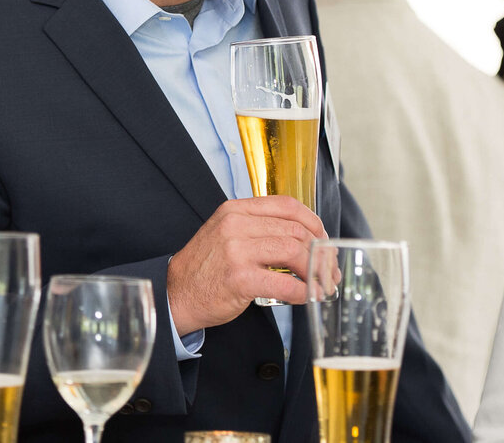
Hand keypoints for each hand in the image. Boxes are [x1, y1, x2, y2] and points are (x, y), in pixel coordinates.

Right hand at [166, 195, 324, 334]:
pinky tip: (308, 296)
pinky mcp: (239, 279)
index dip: (313, 222)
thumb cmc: (207, 268)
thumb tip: (305, 236)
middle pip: (295, 230)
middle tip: (329, 267)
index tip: (324, 239)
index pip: (287, 205)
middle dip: (320, 250)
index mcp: (236, 210)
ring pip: (293, 252)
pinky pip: (284, 284)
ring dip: (316, 270)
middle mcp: (236, 225)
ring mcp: (237, 251)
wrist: (175, 295)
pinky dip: (303, 291)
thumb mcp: (227, 233)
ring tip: (322, 283)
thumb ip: (259, 228)